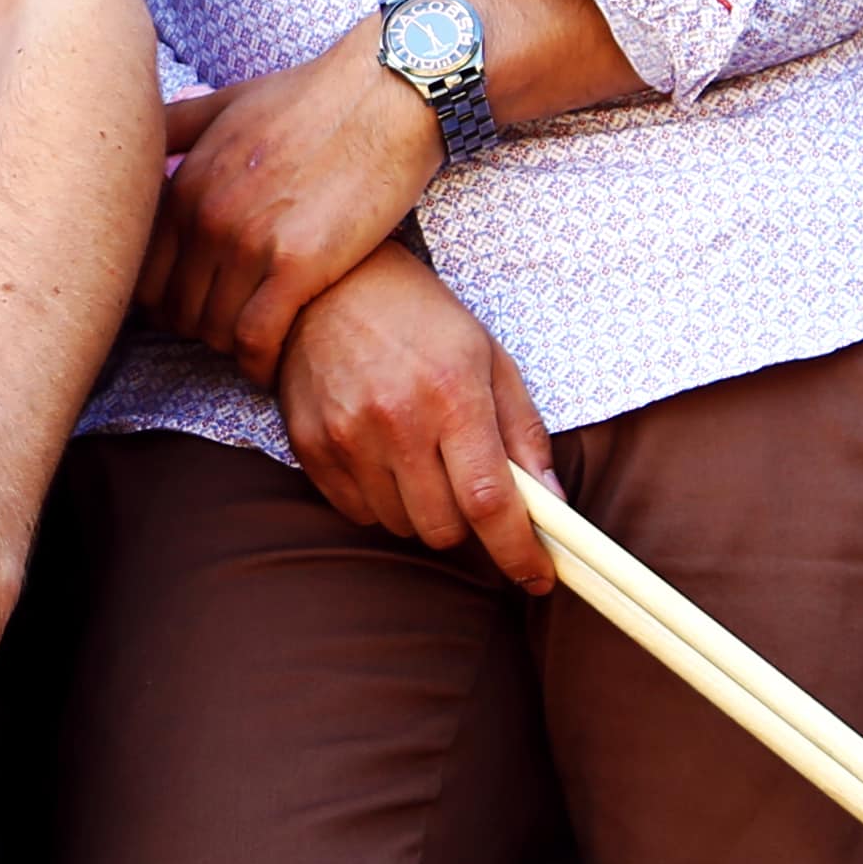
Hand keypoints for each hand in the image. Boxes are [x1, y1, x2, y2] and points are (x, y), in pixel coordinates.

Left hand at [143, 25, 442, 386]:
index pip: (144, 275)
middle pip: (176, 310)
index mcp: (185, 183)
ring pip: (214, 330)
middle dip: (197, 328)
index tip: (190, 309)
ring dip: (231, 347)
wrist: (386, 93)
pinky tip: (271, 365)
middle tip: (228, 331)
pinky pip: (257, 338)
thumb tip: (139, 135)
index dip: (163, 303)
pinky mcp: (297, 265)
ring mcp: (248, 242)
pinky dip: (259, 363)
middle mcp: (205, 216)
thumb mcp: (227, 100)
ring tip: (253, 346)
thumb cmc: (313, 96)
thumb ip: (178, 126)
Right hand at [275, 243, 558, 590]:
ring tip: (420, 460)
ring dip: (422, 512)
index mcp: (452, 395)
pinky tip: (382, 457)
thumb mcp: (489, 359)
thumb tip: (552, 505)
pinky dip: (380, 502)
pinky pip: (357, 513)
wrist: (330, 285)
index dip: (518, 551)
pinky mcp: (310, 446)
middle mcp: (396, 420)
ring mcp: (347, 436)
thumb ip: (523, 433)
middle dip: (468, 524)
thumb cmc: (422, 319)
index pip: (490, 501)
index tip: (537, 578)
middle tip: (467, 485)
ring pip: (401, 526)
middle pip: (443, 529)